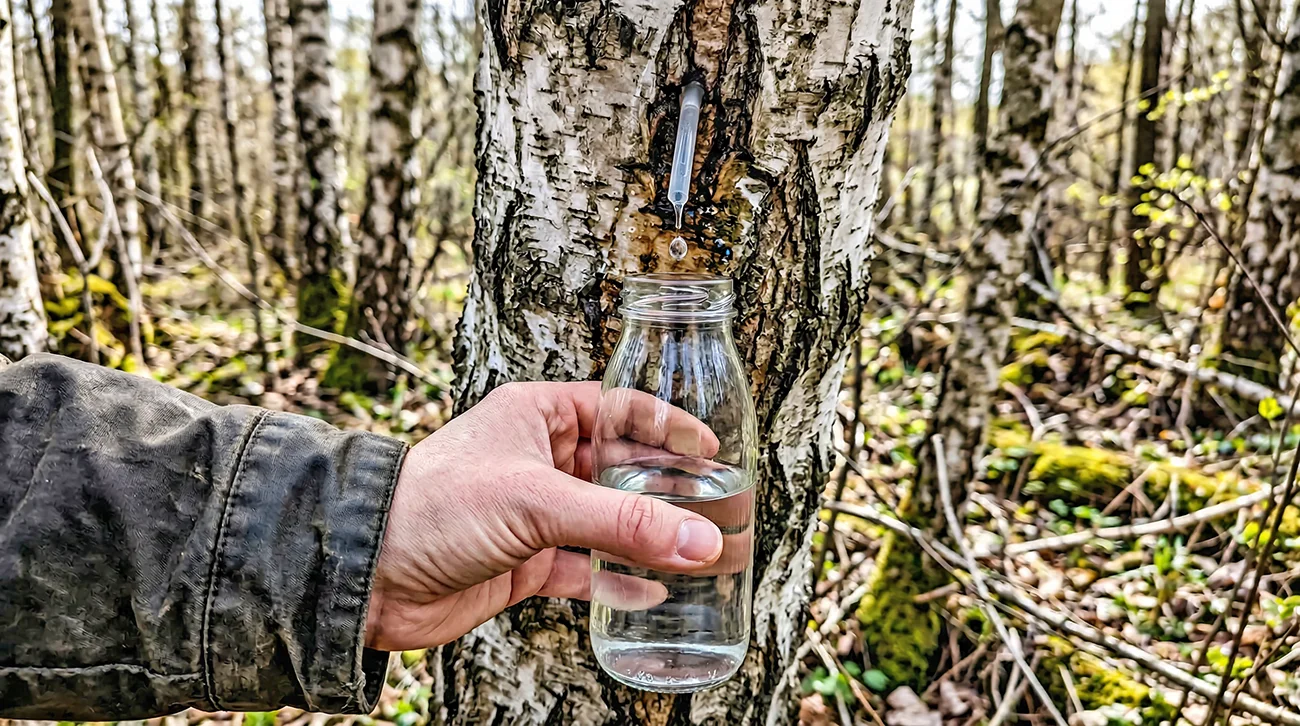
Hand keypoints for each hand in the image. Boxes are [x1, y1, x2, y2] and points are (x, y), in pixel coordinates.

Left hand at [364, 382, 724, 650]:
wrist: (367, 573)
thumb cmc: (432, 506)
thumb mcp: (537, 501)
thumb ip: (622, 523)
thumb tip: (699, 540)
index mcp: (538, 415)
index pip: (618, 408)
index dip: (666, 425)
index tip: (711, 448)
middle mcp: (539, 460)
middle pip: (621, 469)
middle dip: (667, 490)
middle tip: (718, 507)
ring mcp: (533, 514)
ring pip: (607, 522)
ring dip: (649, 538)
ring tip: (700, 552)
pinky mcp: (524, 562)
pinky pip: (584, 569)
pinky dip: (616, 581)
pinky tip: (651, 593)